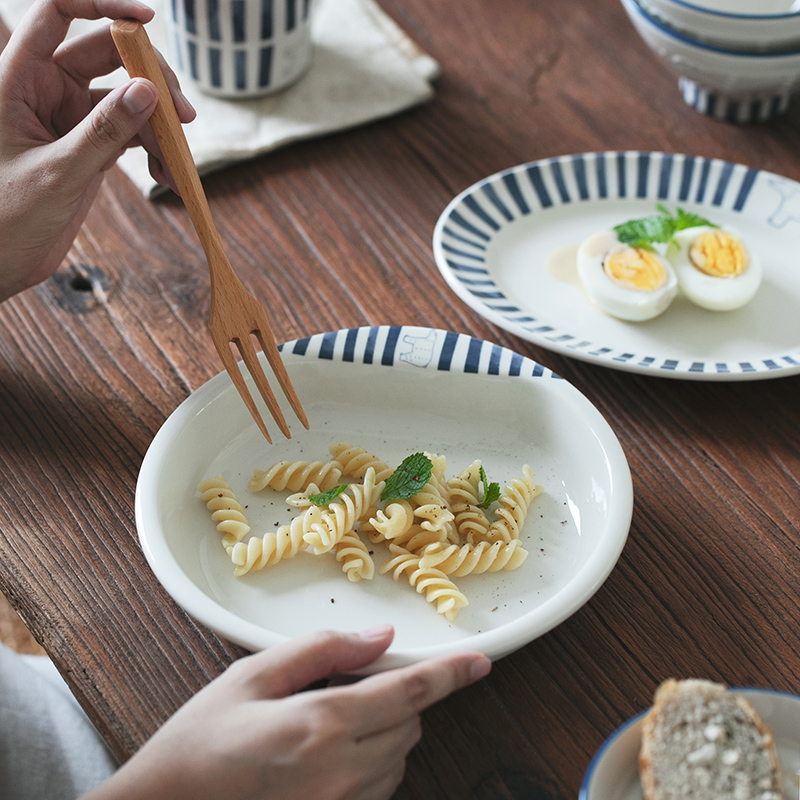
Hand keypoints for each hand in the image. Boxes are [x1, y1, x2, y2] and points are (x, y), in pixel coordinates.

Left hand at [0, 0, 194, 301]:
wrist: (1, 263)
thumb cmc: (4, 218)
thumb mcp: (57, 174)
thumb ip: (102, 133)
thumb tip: (147, 91)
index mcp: (16, 79)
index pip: (56, 12)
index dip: (100, 4)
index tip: (145, 19)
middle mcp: (45, 90)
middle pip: (106, 55)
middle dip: (150, 80)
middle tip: (183, 114)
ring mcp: (70, 119)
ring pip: (126, 99)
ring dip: (158, 124)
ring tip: (176, 161)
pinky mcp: (89, 147)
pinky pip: (131, 134)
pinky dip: (154, 150)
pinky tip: (167, 174)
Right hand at [84, 626, 490, 799]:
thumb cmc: (199, 743)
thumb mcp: (252, 677)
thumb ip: (322, 649)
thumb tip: (377, 637)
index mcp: (320, 726)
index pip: (407, 693)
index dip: (448, 675)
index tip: (479, 663)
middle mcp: (340, 774)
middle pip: (408, 724)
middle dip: (397, 697)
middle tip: (348, 684)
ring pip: (397, 758)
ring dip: (383, 730)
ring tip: (324, 723)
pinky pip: (378, 789)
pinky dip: (369, 762)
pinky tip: (326, 753)